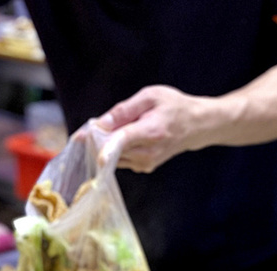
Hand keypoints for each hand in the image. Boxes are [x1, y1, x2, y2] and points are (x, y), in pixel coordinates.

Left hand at [96, 85, 210, 173]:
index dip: (98, 140)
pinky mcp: (143, 168)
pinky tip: (124, 138)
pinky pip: (120, 160)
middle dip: (98, 138)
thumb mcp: (151, 96)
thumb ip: (124, 110)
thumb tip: (101, 123)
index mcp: (151, 131)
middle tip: (96, 124)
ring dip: (106, 144)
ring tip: (117, 128)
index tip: (80, 137)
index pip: (121, 141)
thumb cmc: (174, 107)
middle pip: (110, 150)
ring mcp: (146, 164)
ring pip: (113, 157)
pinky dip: (115, 149)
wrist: (196, 126)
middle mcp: (148, 153)